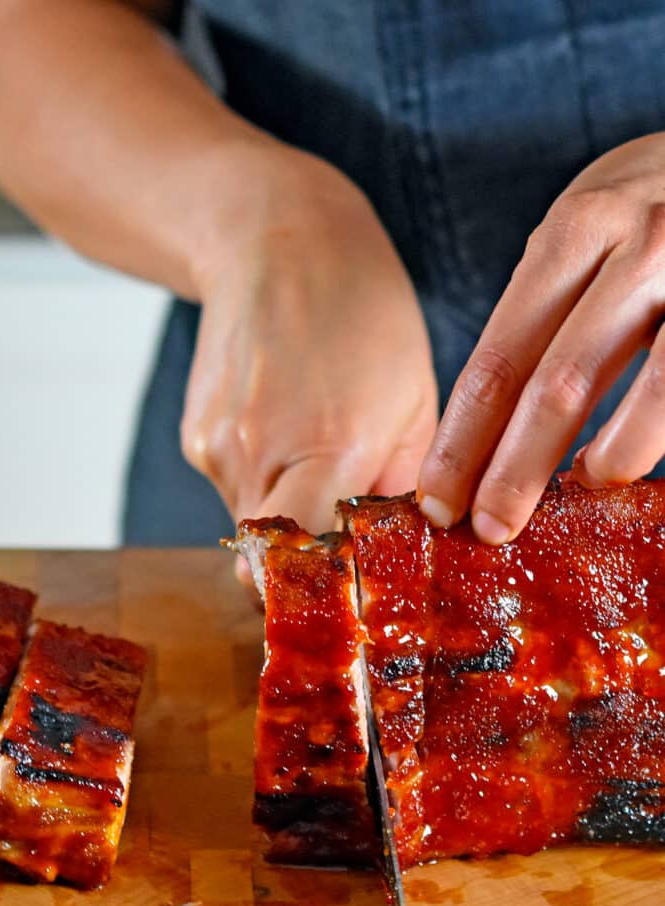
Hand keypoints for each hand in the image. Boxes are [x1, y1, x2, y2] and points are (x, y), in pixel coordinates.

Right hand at [181, 149, 436, 553]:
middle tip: (345, 528)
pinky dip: (265, 478)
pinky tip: (287, 423)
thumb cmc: (364, 313)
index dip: (324, 588)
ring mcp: (215, 448)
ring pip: (255, 525)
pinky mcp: (196, 438)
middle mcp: (258, 455)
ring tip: (317, 446)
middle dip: (309, 557)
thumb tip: (392, 554)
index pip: (306, 567)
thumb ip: (401, 489)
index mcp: (329, 446)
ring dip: (289, 510)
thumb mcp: (416, 400)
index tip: (349, 588)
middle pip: (274, 561)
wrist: (276, 239)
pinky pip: (236, 488)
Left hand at [417, 132, 664, 543]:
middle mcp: (640, 245)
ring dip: (609, 462)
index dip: (462, 442)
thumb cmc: (657, 201)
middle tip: (491, 530)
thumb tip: (494, 429)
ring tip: (582, 486)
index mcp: (576, 230)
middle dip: (514, 473)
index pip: (497, 359)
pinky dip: (654, 438)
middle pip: (556, 386)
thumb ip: (547, 306)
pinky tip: (630, 457)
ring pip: (649, 400)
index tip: (437, 501)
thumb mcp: (590, 224)